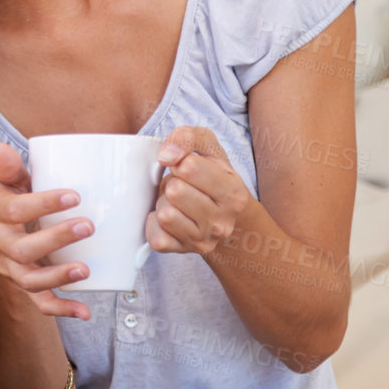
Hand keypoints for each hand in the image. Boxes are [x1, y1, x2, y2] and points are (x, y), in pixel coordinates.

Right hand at [0, 142, 95, 321]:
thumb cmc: (9, 198)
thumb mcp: (5, 180)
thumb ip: (9, 166)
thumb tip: (2, 147)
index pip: (16, 211)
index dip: (44, 204)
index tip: (75, 195)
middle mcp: (0, 245)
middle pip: (24, 249)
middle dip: (57, 239)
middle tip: (89, 226)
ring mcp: (12, 269)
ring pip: (30, 279)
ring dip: (58, 276)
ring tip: (85, 270)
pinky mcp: (24, 285)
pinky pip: (40, 302)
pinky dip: (61, 309)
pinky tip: (84, 312)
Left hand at [147, 126, 255, 255]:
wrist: (221, 213)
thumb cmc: (211, 175)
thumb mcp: (206, 147)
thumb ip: (188, 137)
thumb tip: (166, 156)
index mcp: (233, 193)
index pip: (189, 167)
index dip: (180, 162)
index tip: (186, 167)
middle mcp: (223, 222)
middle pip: (175, 192)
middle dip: (172, 184)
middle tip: (182, 187)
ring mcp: (204, 241)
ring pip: (165, 214)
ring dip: (164, 203)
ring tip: (177, 202)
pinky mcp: (184, 251)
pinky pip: (156, 237)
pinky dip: (155, 224)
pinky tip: (170, 219)